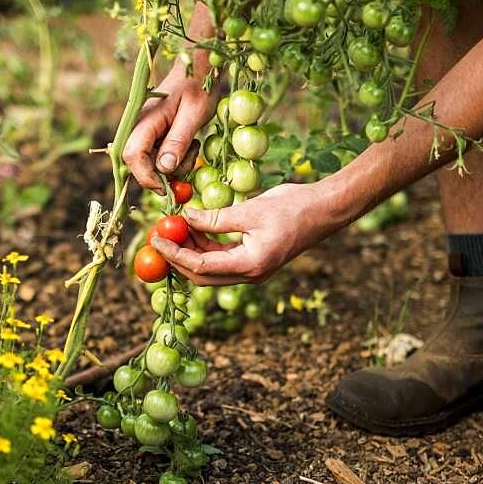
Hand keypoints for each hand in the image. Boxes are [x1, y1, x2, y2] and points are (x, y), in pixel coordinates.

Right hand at [122, 65, 216, 191]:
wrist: (198, 69)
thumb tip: (165, 168)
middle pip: (139, 163)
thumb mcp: (194, 115)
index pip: (133, 155)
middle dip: (163, 173)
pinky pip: (157, 155)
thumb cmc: (198, 87)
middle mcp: (140, 126)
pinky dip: (174, 157)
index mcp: (146, 119)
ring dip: (173, 165)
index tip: (168, 187)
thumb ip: (178, 141)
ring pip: (150, 162)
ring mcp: (145, 130)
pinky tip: (188, 144)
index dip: (147, 176)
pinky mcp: (153, 133)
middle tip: (189, 163)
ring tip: (193, 146)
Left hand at [150, 183, 347, 285]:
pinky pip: (222, 259)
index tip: (156, 238)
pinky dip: (205, 246)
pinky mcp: (254, 260)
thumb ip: (215, 218)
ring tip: (174, 227)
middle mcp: (250, 274)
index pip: (200, 267)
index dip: (175, 254)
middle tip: (159, 236)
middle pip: (201, 275)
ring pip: (210, 268)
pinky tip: (194, 226)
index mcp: (250, 265)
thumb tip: (184, 218)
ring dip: (190, 251)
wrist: (326, 210)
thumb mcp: (250, 210)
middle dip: (177, 258)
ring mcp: (252, 270)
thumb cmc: (293, 207)